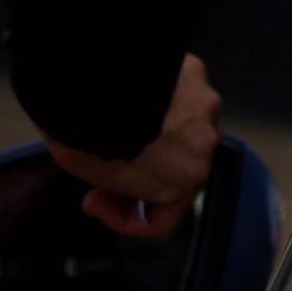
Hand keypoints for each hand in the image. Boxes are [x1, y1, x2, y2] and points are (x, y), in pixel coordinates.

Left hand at [45, 54, 222, 240]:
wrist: (90, 81)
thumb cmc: (88, 131)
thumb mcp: (93, 174)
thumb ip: (118, 184)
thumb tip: (113, 177)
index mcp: (183, 181)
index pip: (163, 218)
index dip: (124, 217)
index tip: (98, 201)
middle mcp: (204, 145)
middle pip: (177, 168)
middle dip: (146, 168)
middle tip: (108, 159)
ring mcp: (203, 105)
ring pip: (185, 125)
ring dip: (159, 127)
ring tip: (121, 117)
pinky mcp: (195, 71)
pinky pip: (181, 89)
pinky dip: (160, 91)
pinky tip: (128, 88)